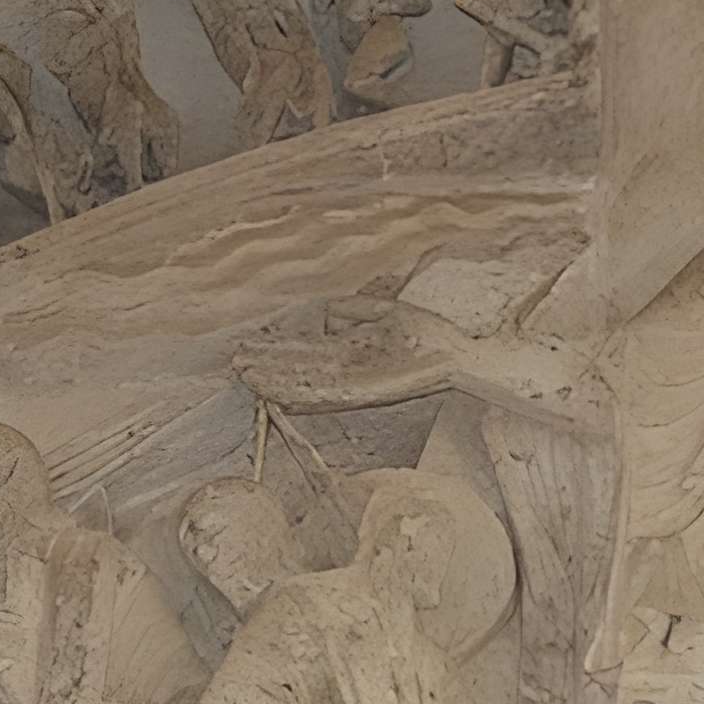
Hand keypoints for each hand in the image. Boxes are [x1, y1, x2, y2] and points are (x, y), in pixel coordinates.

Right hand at [242, 297, 477, 412]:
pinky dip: (297, 389)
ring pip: (305, 381)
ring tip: (244, 372)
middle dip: (269, 363)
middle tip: (233, 360)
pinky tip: (276, 387)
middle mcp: (351, 370)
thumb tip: (325, 314)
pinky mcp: (366, 391)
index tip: (250, 345)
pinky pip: (325, 391)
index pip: (308, 351)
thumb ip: (356, 312)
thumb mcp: (390, 315)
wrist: (470, 360)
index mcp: (355, 352)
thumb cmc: (437, 338)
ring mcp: (357, 382)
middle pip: (300, 367)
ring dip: (274, 378)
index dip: (279, 348)